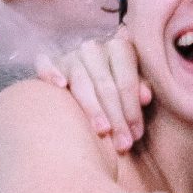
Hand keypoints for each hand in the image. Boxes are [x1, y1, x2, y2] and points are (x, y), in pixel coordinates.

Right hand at [35, 34, 150, 153]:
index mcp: (120, 48)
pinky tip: (60, 85)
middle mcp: (94, 48)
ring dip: (93, 108)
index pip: (127, 83)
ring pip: (82, 82)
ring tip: (102, 130)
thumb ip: (139, 91)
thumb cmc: (117, 87)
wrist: (91, 75)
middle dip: (116, 118)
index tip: (136, 136)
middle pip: (106, 86)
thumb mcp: (132, 87)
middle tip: (123, 145)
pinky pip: (46, 65)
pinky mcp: (50, 61)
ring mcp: (71, 54)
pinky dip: (52, 72)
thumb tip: (145, 97)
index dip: (132, 111)